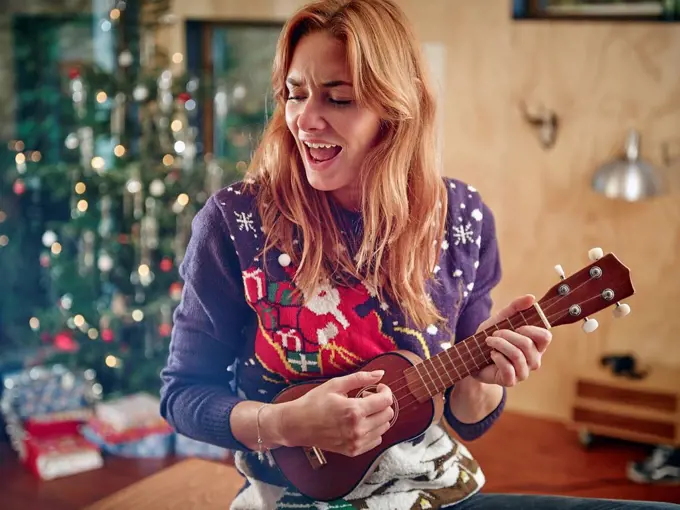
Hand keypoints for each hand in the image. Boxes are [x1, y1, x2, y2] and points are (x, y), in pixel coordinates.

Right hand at [277, 370, 393, 456]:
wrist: (297, 425)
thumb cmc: (314, 402)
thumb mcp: (335, 385)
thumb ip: (360, 378)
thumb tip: (380, 374)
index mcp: (354, 410)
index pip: (386, 401)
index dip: (385, 391)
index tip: (377, 388)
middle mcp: (358, 429)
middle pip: (388, 415)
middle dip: (381, 403)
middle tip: (366, 397)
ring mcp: (356, 442)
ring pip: (384, 428)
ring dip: (378, 416)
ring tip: (362, 410)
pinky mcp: (353, 451)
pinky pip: (376, 440)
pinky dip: (373, 430)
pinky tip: (360, 422)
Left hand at [473, 294, 551, 386]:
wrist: (472, 357)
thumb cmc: (490, 337)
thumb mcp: (500, 319)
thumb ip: (515, 307)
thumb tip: (531, 297)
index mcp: (536, 345)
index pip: (545, 336)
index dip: (531, 329)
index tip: (516, 326)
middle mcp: (534, 360)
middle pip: (527, 344)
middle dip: (507, 335)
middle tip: (494, 334)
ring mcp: (523, 372)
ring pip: (517, 355)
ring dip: (499, 345)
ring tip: (489, 342)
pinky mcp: (511, 381)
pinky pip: (508, 368)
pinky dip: (497, 358)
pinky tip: (491, 355)